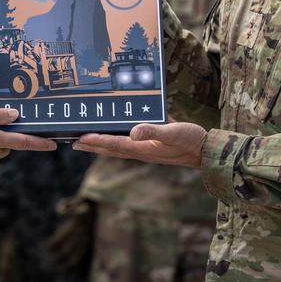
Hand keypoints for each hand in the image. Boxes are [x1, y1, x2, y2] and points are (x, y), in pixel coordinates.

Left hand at [72, 121, 206, 168]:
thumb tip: (133, 131)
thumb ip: (153, 131)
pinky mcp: (153, 142)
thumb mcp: (173, 133)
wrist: (207, 151)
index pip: (114, 144)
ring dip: (102, 142)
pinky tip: (116, 130)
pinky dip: (119, 136)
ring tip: (87, 139)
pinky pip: (131, 139)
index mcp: (143, 149)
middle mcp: (141, 150)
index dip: (96, 141)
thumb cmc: (191, 141)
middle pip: (111, 148)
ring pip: (119, 145)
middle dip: (92, 145)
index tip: (80, 138)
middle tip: (73, 142)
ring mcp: (147, 148)